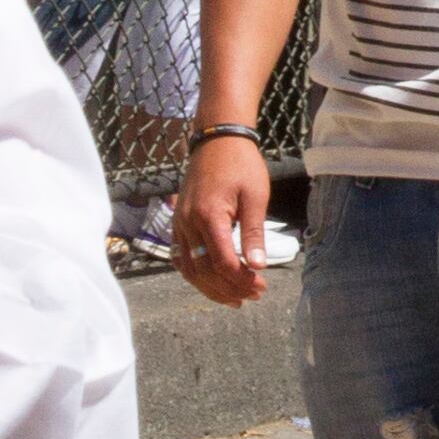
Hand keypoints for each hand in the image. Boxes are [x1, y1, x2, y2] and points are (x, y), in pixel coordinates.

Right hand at [174, 135, 270, 307]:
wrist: (216, 139)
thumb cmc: (241, 164)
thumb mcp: (255, 196)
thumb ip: (254, 232)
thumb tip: (258, 266)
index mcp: (209, 216)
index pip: (222, 261)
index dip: (240, 279)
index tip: (260, 286)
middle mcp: (188, 224)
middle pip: (203, 271)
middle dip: (229, 288)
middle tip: (253, 295)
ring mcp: (179, 225)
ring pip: (189, 269)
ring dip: (211, 287)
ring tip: (236, 298)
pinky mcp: (178, 223)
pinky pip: (182, 257)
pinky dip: (197, 275)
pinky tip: (212, 283)